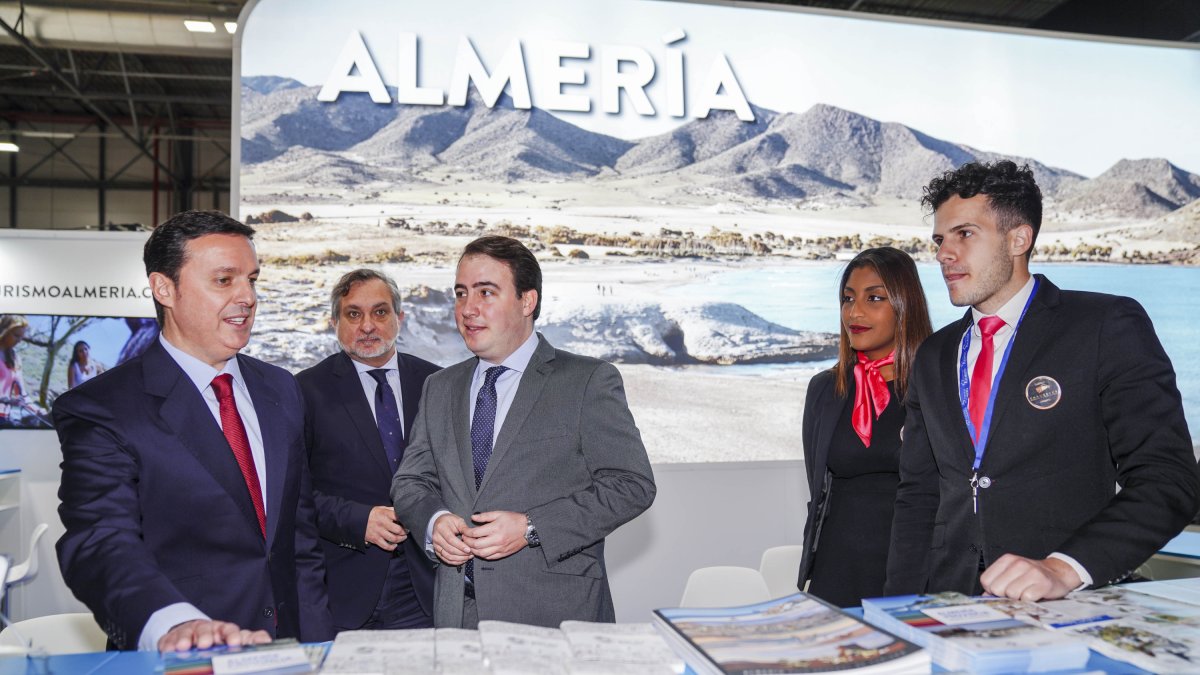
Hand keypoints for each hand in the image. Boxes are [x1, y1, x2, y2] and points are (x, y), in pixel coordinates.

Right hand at [157, 619, 271, 652]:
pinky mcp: (172, 639)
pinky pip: (169, 640)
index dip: (232, 635)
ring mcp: (189, 633)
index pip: (229, 630)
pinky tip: (169, 649)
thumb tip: (265, 641)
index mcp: (224, 631)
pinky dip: (169, 645)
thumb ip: (251, 641)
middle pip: (207, 629)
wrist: (194, 635)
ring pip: (188, 633)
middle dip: (206, 635)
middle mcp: (207, 630)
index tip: (235, 643)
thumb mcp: (235, 641)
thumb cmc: (218, 641)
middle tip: (206, 644)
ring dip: (186, 639)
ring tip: (185, 646)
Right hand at [364, 505, 406, 550]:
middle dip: (405, 532)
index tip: (408, 522)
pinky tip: (394, 545)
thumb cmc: (372, 514)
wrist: (357, 520)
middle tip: (406, 531)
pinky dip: (392, 547)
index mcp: (385, 514)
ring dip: (400, 539)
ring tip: (403, 537)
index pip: (399, 517)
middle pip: (398, 530)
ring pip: (393, 539)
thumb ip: (391, 510)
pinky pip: (386, 546)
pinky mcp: (375, 539)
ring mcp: (379, 532)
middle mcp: (382, 523)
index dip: (405, 520)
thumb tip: (401, 511)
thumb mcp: (381, 508)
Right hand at [432, 513, 472, 564]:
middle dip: (461, 554)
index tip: (469, 550)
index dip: (460, 546)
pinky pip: (445, 559)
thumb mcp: (458, 520)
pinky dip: (454, 562)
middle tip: (471, 554)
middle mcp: (436, 538)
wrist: (439, 522)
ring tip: (468, 557)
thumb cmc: (450, 521)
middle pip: (449, 549)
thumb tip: (472, 537)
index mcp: (441, 528)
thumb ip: (464, 528)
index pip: (451, 540)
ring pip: (447, 556)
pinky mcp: (437, 551)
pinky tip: (462, 560)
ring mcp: (436, 545)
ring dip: (459, 559)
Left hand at [464, 511, 527, 559]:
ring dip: (473, 550)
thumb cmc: (513, 519)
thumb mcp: (499, 513)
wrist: (527, 529)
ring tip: (470, 545)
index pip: (475, 533)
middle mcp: (496, 540)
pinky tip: (479, 550)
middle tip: (465, 538)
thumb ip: (484, 516)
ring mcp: (500, 548)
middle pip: (476, 545)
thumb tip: (472, 517)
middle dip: (467, 542)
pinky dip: (482, 555)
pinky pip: (489, 557)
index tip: (464, 531)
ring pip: (481, 553)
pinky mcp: (503, 554)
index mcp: (495, 528)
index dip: (467, 533)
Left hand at [980, 554, 1080, 600]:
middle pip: (997, 589)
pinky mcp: (1043, 583)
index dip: (992, 590)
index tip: (1002, 589)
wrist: (1057, 573)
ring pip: (1011, 594)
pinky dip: (1029, 601)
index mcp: (1007, 560)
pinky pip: (1027, 598)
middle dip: (1005, 595)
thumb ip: (996, 583)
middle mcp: (1018, 563)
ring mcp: (1031, 572)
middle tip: (1016, 591)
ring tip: (1026, 592)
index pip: (986, 580)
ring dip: (1018, 598)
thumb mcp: (1011, 574)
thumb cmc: (1031, 576)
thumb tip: (984, 597)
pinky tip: (1034, 595)